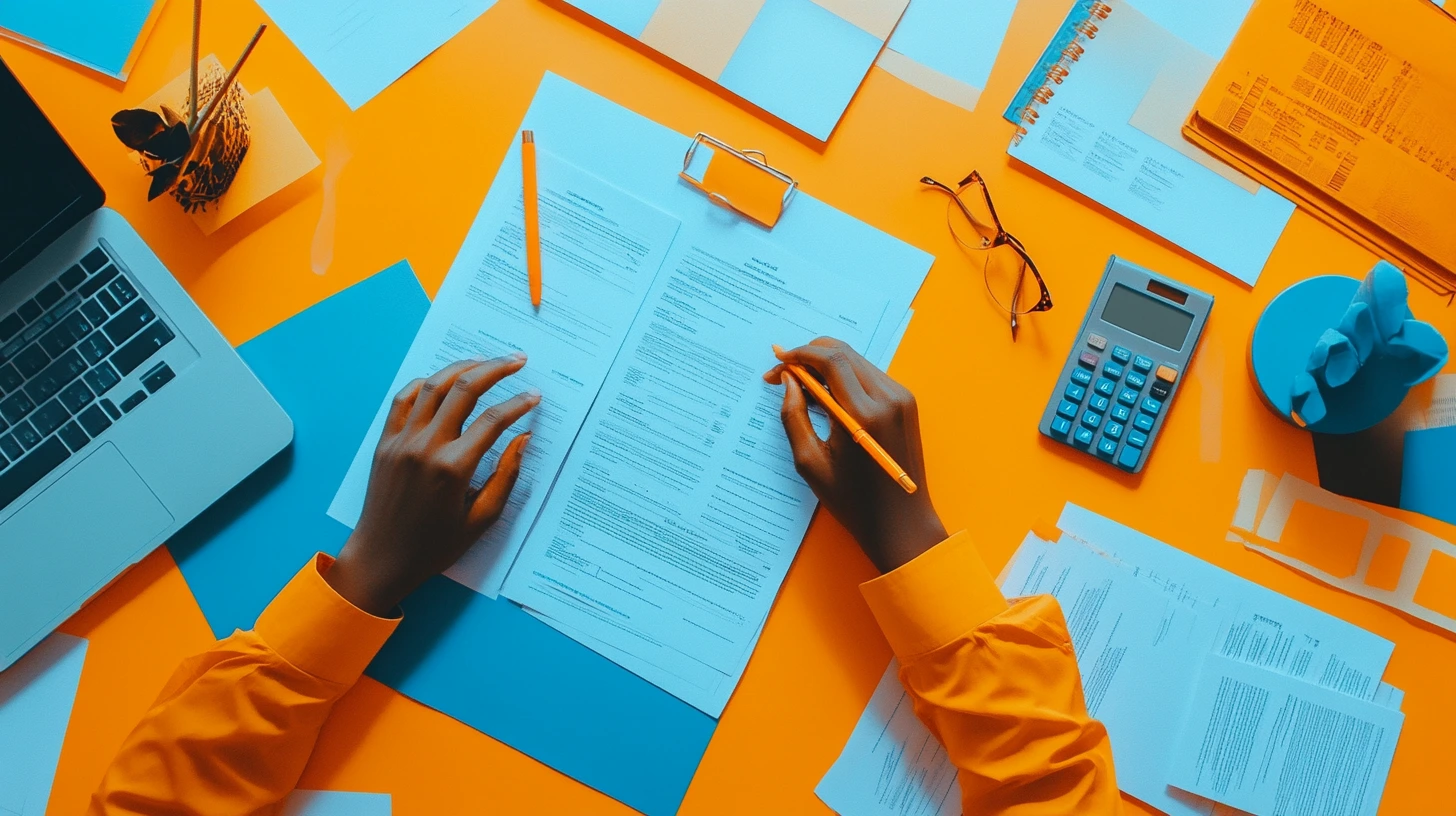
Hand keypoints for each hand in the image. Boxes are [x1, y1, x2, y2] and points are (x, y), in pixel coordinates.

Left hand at [327, 355, 540, 615]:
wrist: (381, 558)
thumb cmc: (434, 546)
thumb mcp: (481, 520)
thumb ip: (506, 476)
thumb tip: (523, 439)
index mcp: (452, 468)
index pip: (493, 421)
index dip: (519, 404)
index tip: (535, 397)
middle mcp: (425, 447)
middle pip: (464, 390)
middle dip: (495, 370)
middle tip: (517, 361)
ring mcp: (401, 441)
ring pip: (433, 386)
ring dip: (462, 368)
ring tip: (484, 361)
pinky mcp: (385, 442)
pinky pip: (403, 399)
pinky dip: (425, 383)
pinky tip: (443, 380)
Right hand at [766, 338, 946, 573]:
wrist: (902, 523)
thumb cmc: (853, 501)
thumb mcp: (810, 462)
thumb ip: (794, 416)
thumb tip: (787, 380)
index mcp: (864, 415)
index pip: (830, 361)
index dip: (799, 355)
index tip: (776, 362)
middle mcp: (888, 399)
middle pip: (844, 353)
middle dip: (809, 354)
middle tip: (782, 372)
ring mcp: (902, 399)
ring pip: (857, 361)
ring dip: (825, 364)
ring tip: (801, 385)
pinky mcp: (907, 404)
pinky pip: (870, 376)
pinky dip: (844, 376)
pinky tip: (826, 394)